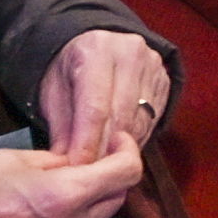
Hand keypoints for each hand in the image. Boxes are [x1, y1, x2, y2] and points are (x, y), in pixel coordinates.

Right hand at [0, 133, 142, 217]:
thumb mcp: (9, 160)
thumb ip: (53, 163)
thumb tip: (75, 164)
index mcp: (63, 198)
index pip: (124, 174)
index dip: (127, 153)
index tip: (116, 143)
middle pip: (111, 203)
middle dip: (105, 181)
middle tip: (84, 166)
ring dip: (76, 211)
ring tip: (39, 200)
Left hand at [38, 30, 170, 163]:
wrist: (94, 41)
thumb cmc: (69, 69)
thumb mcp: (53, 92)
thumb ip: (61, 127)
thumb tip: (67, 165)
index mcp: (96, 50)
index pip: (95, 107)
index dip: (87, 143)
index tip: (77, 170)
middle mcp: (130, 53)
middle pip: (121, 116)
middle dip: (104, 151)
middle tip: (88, 176)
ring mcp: (152, 66)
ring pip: (139, 122)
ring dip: (120, 150)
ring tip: (101, 165)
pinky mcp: (165, 81)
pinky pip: (152, 122)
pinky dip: (134, 141)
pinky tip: (119, 149)